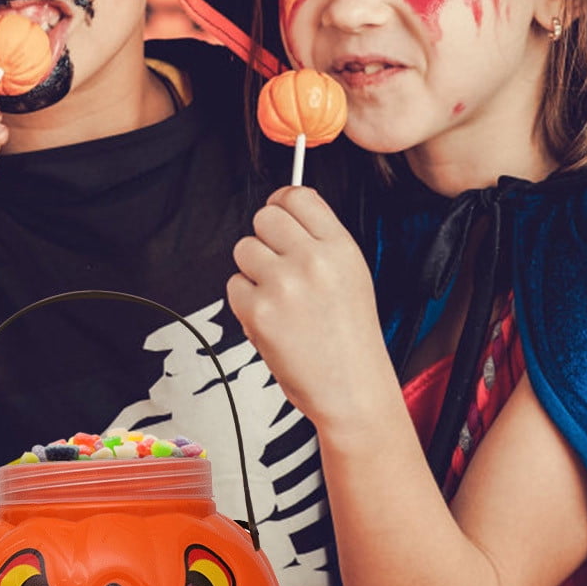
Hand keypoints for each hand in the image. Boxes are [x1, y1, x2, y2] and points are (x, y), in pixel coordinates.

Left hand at [226, 186, 393, 434]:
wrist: (352, 389)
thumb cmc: (351, 336)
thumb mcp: (353, 274)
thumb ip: (320, 240)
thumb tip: (282, 209)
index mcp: (340, 247)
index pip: (297, 196)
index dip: (281, 204)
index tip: (279, 217)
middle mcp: (312, 260)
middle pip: (263, 217)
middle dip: (265, 239)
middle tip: (277, 266)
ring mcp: (283, 285)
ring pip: (244, 249)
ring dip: (252, 271)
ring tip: (278, 298)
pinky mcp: (258, 312)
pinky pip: (233, 285)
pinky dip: (245, 302)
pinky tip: (271, 320)